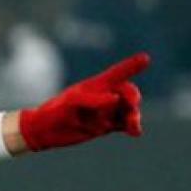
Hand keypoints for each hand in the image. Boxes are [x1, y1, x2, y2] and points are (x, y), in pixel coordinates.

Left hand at [16, 53, 148, 151]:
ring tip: (133, 126)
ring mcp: (107, 111)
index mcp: (96, 86)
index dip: (131, 66)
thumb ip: (94, 99)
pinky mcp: (107, 126)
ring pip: (128, 110)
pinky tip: (135, 132)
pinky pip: (125, 124)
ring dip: (134, 116)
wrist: (45, 131)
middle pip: (127, 93)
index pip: (117, 74)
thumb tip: (116, 99)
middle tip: (132, 104)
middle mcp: (104, 96)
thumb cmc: (55, 111)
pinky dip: (132, 127)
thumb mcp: (72, 103)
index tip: (145, 58)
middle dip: (132, 98)